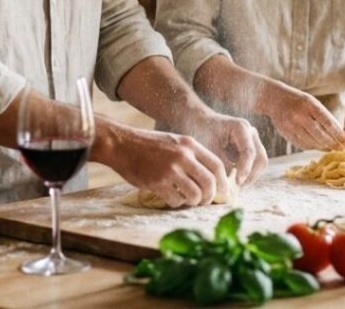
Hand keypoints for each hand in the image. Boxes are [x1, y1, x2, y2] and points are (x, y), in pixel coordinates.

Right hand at [104, 127, 228, 207]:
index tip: (223, 192)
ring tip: (187, 199)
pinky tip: (172, 198)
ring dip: (193, 201)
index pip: (217, 165)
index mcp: (190, 145)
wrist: (121, 144)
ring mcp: (170, 170)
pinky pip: (176, 200)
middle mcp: (183, 156)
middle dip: (210, 196)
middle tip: (205, 201)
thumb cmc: (149, 145)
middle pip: (209, 183)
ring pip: (195, 194)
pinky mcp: (157, 182)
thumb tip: (210, 177)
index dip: (223, 182)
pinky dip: (177, 203)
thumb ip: (192, 155)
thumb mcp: (175, 141)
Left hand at [190, 113, 267, 185]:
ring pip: (260, 162)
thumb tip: (232, 186)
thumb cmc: (201, 131)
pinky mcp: (249, 148)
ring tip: (236, 188)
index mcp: (241, 127)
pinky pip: (254, 164)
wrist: (198, 122)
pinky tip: (235, 183)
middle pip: (260, 158)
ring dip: (250, 176)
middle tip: (238, 189)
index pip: (249, 152)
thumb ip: (221, 165)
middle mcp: (250, 132)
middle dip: (251, 175)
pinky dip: (247, 174)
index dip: (245, 169)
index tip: (237, 183)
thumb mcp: (208, 148)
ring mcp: (252, 140)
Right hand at [260, 81, 344, 151]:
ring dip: (324, 147)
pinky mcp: (286, 134)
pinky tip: (318, 146)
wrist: (274, 99)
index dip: (338, 134)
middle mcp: (299, 116)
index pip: (328, 122)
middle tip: (342, 148)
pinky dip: (312, 147)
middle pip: (320, 135)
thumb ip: (324, 116)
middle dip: (333, 144)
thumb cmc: (298, 101)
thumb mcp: (312, 102)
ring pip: (312, 142)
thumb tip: (339, 134)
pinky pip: (303, 145)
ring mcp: (291, 126)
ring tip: (332, 148)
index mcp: (309, 105)